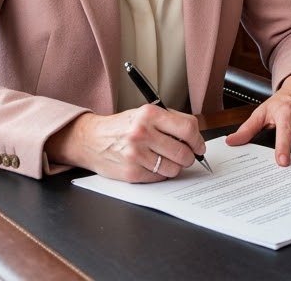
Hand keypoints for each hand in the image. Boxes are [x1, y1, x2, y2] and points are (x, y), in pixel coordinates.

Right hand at [46, 105, 205, 182]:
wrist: (92, 139)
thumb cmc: (123, 126)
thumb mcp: (144, 114)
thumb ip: (169, 121)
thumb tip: (195, 135)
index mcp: (150, 114)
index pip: (187, 127)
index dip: (198, 140)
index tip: (199, 146)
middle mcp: (143, 132)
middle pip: (183, 151)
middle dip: (189, 157)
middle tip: (187, 156)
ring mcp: (136, 154)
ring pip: (172, 168)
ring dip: (175, 167)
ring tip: (167, 160)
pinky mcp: (131, 172)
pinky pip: (158, 178)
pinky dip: (160, 174)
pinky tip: (153, 165)